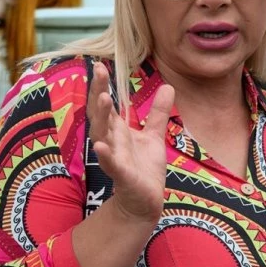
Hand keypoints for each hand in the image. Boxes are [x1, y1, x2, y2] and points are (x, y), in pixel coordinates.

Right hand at [87, 62, 174, 221]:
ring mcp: (113, 157)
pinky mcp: (121, 175)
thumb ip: (157, 113)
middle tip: (98, 72)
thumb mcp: (153, 136)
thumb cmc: (144, 168)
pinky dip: (105, 155)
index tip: (100, 65)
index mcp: (116, 130)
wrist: (145, 201)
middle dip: (98, 93)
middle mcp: (111, 141)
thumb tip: (168, 86)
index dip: (101, 86)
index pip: (106, 105)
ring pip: (102, 135)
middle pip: (100, 114)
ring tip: (102, 98)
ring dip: (101, 117)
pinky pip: (111, 164)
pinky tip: (100, 146)